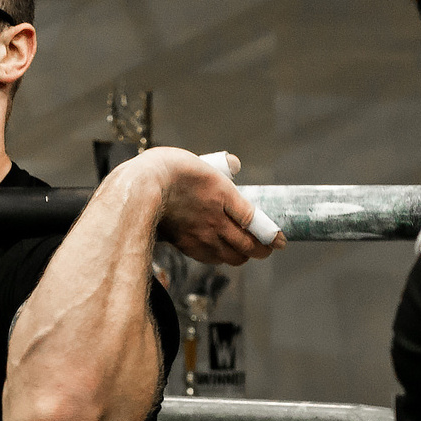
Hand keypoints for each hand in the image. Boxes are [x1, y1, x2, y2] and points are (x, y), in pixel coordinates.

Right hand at [127, 147, 274, 265]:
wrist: (140, 188)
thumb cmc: (169, 170)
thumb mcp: (202, 161)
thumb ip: (222, 166)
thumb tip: (234, 164)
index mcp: (225, 196)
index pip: (256, 222)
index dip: (271, 235)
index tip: (280, 241)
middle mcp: (217, 221)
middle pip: (247, 245)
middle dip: (261, 250)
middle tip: (266, 248)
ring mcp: (202, 236)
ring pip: (231, 257)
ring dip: (242, 257)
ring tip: (245, 253)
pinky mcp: (186, 245)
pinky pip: (211, 258)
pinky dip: (220, 258)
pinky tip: (220, 254)